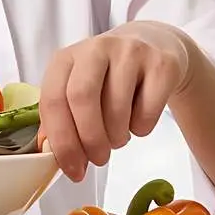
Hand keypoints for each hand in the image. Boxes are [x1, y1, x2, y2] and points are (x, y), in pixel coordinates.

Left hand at [37, 20, 193, 181]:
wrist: (156, 45)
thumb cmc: (110, 76)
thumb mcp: (79, 88)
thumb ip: (62, 117)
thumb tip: (51, 153)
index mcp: (66, 58)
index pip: (53, 100)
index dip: (62, 141)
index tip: (73, 169)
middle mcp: (96, 48)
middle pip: (82, 99)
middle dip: (89, 140)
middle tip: (98, 159)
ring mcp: (131, 52)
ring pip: (117, 108)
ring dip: (116, 138)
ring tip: (118, 137)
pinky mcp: (162, 64)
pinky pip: (148, 111)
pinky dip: (141, 129)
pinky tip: (139, 119)